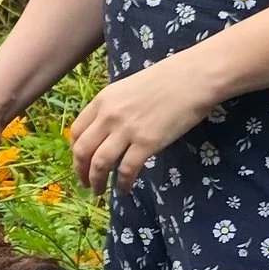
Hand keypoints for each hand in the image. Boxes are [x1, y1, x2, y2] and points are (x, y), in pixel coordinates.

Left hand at [67, 50, 223, 193]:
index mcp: (102, 100)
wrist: (193, 77)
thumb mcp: (128, 89)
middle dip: (80, 171)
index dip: (75, 151)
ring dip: (96, 181)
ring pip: (100, 164)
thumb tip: (106, 130)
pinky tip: (124, 190)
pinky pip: (127, 170)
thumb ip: (113, 108)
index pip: (77, 131)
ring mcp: (127, 130)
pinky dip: (123, 184)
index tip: (80, 162)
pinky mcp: (147, 143)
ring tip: (99, 191)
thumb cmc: (166, 79)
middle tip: (85, 183)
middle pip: (82, 150)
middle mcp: (109, 116)